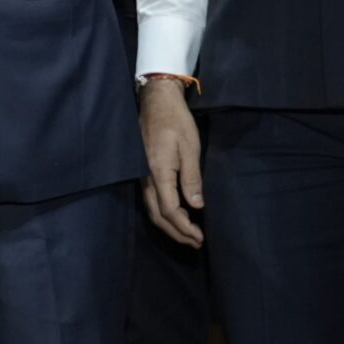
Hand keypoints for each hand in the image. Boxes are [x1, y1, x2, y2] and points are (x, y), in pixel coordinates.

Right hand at [137, 79, 204, 247]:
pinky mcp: (143, 171)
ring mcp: (143, 175)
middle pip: (158, 216)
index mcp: (159, 172)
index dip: (184, 227)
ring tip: (187, 235)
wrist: (156, 100)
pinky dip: (162, 215)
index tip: (200, 237)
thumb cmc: (176, 121)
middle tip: (196, 243)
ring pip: (151, 210)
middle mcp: (147, 177)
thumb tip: (196, 205)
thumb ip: (192, 178)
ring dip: (169, 226)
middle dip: (176, 233)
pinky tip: (174, 216)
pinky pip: (150, 201)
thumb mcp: (190, 147)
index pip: (169, 210)